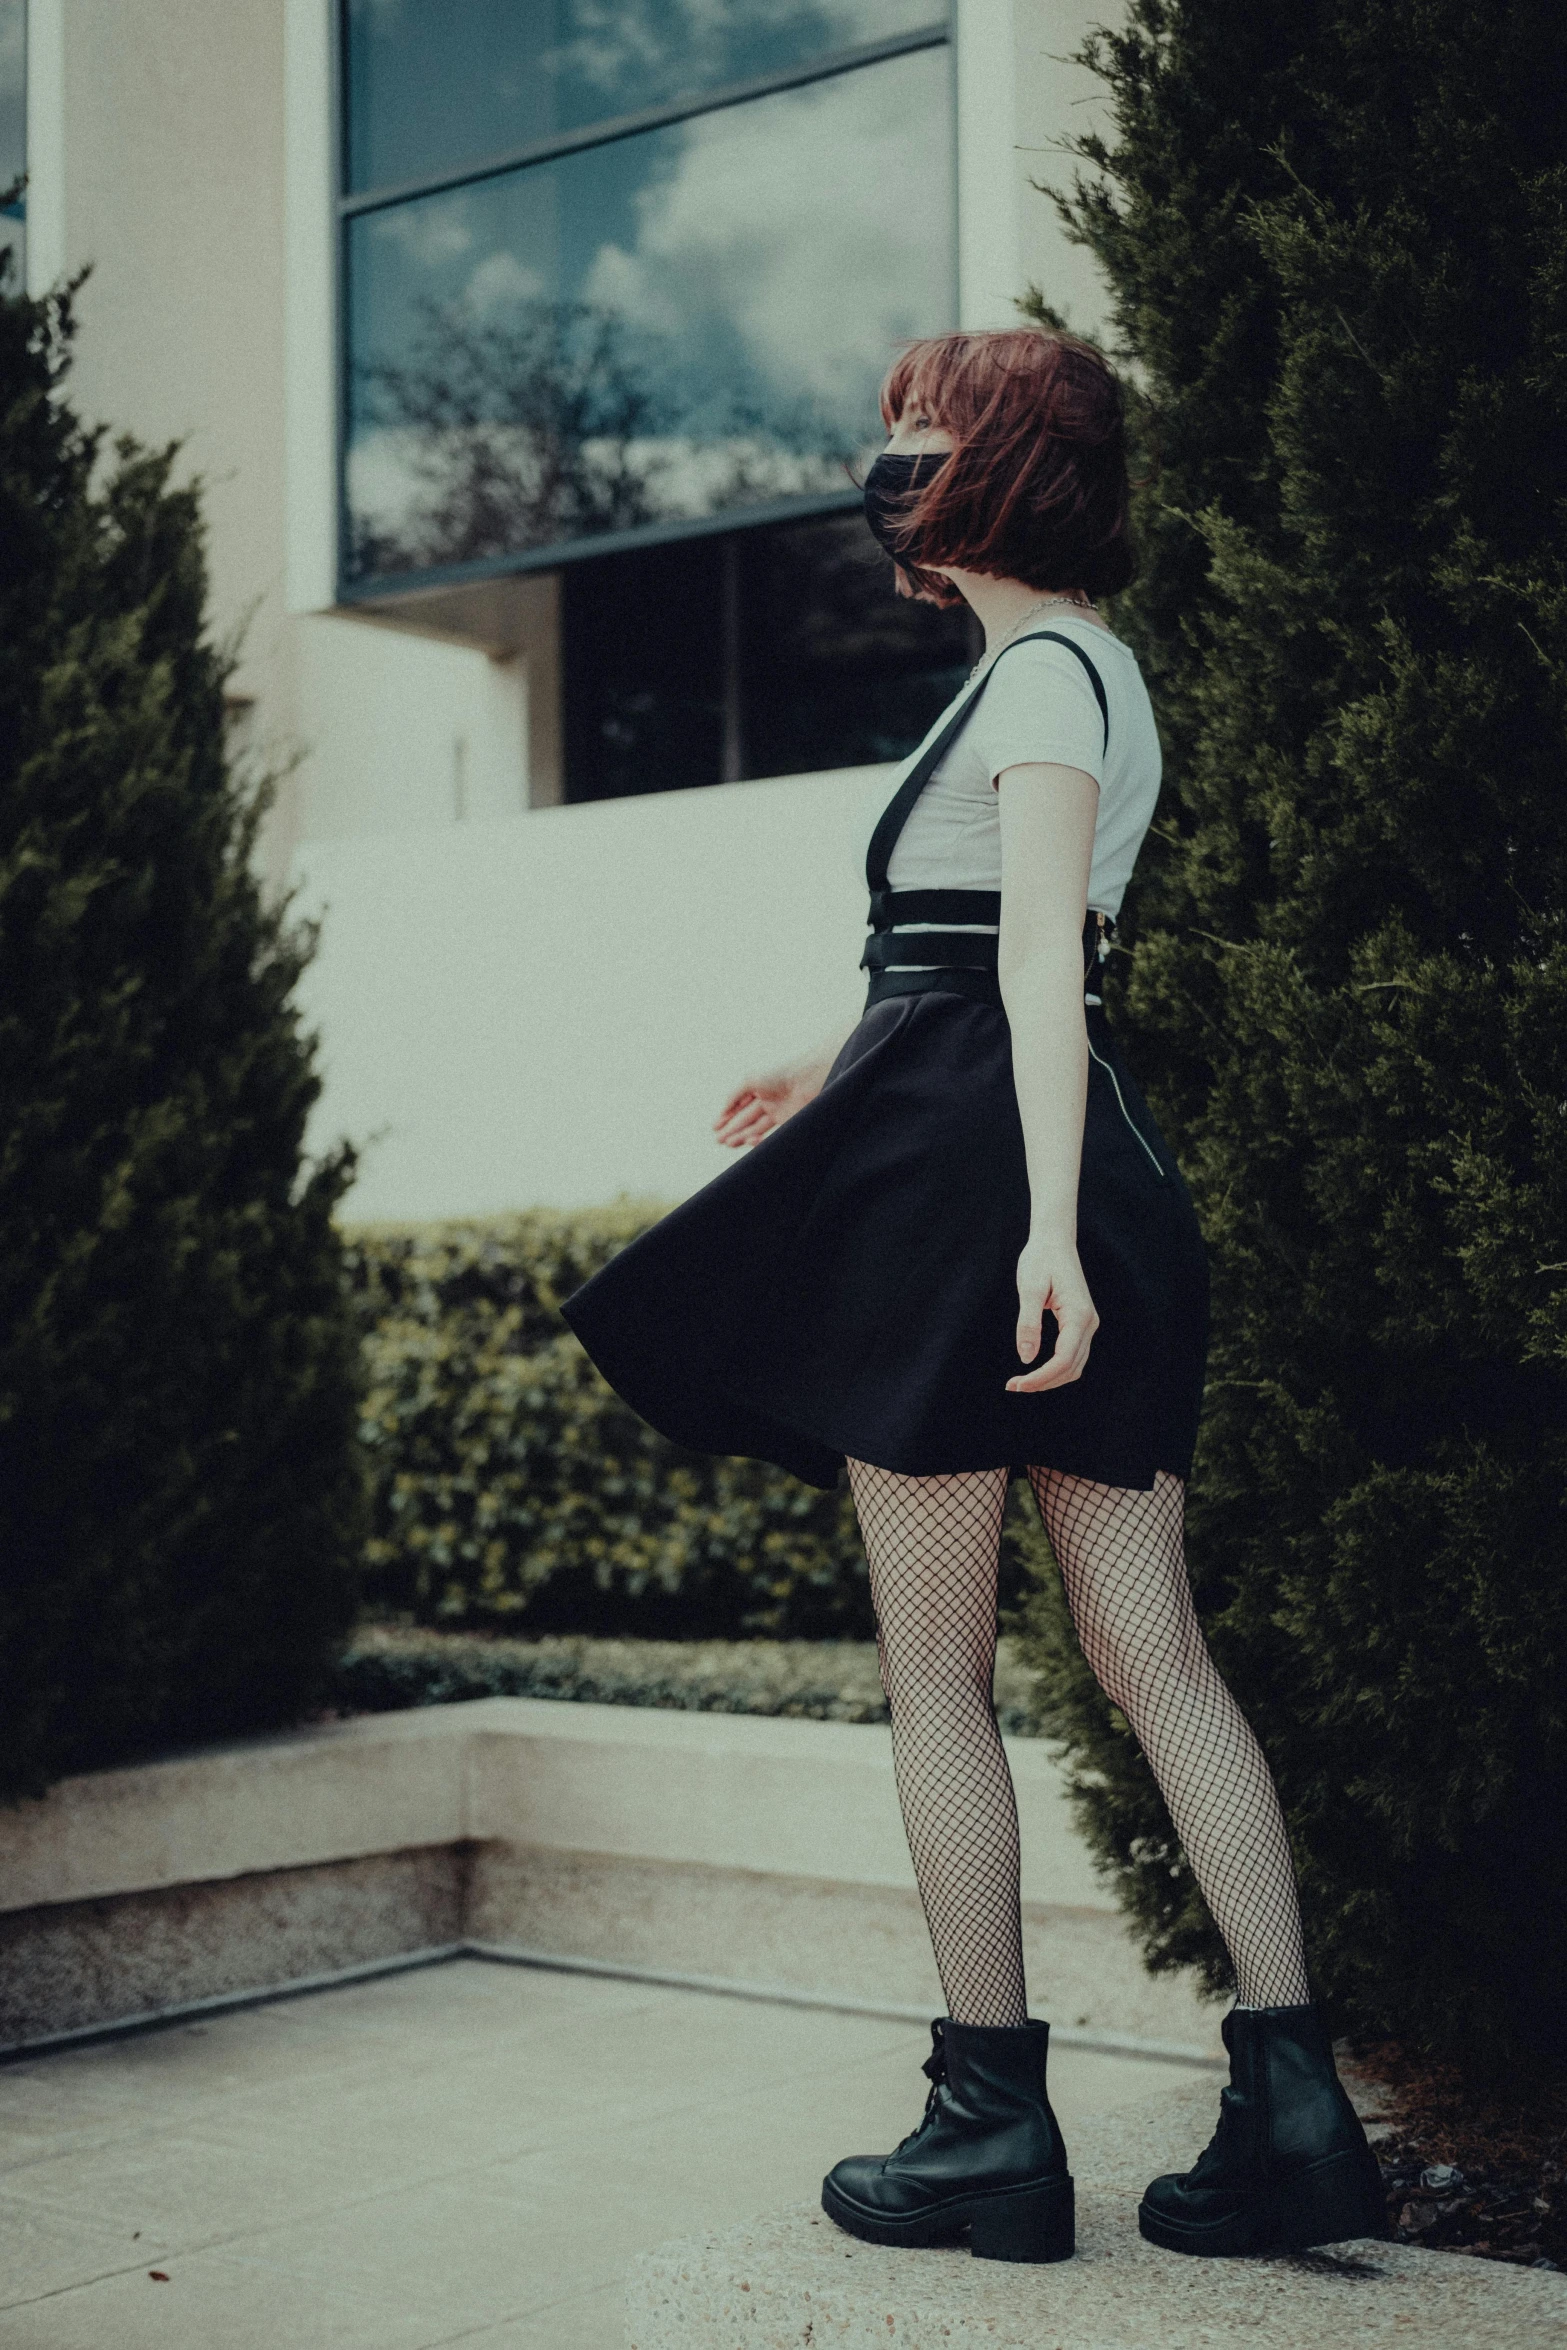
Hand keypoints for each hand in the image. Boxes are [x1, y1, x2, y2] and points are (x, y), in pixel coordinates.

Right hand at [714, 1053, 830, 1148]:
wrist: (807, 1079)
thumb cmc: (780, 1075)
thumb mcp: (750, 1081)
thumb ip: (734, 1095)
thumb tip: (722, 1110)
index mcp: (760, 1090)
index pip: (740, 1107)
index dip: (727, 1118)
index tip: (715, 1128)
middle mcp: (769, 1103)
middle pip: (746, 1120)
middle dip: (731, 1130)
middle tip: (719, 1140)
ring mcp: (779, 1114)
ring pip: (756, 1129)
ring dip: (741, 1137)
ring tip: (728, 1143)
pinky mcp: (789, 1124)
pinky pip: (771, 1136)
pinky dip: (759, 1140)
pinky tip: (748, 1140)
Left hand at [1006, 1230, 1098, 1391]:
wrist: (1054, 1241)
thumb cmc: (1040, 1260)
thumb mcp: (1029, 1288)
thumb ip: (1028, 1323)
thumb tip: (1026, 1358)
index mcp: (1079, 1315)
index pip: (1063, 1359)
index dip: (1040, 1378)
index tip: (1017, 1385)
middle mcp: (1089, 1322)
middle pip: (1070, 1368)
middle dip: (1043, 1382)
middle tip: (1012, 1387)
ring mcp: (1088, 1324)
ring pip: (1074, 1366)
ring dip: (1050, 1379)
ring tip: (1021, 1383)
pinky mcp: (1082, 1323)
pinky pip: (1072, 1355)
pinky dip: (1056, 1369)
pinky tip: (1035, 1371)